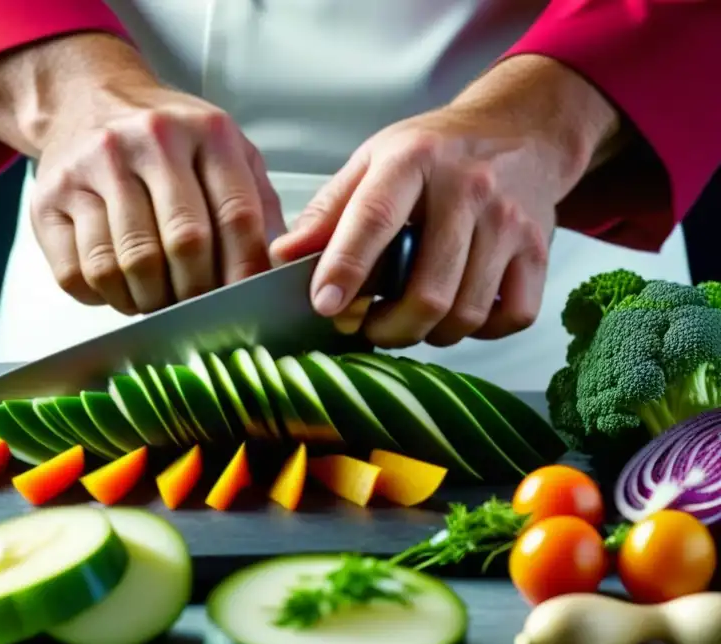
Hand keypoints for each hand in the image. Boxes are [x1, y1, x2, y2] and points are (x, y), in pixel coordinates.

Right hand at [31, 78, 283, 314]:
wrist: (89, 100)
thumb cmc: (167, 140)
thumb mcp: (225, 150)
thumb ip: (256, 204)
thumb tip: (277, 270)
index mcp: (205, 131)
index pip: (236, 216)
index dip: (244, 273)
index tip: (243, 303)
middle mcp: (147, 142)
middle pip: (183, 245)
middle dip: (196, 293)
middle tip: (196, 308)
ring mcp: (92, 168)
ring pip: (126, 266)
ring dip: (147, 301)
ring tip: (156, 298)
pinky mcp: (49, 198)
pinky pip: (78, 273)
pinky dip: (103, 296)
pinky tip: (117, 285)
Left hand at [270, 56, 620, 348]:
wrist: (522, 130)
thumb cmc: (434, 153)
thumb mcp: (373, 161)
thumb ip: (328, 211)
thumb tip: (283, 258)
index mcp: (413, 160)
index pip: (375, 219)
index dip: (346, 268)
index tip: (324, 306)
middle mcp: (468, 188)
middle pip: (426, 289)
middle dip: (387, 327)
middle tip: (367, 328)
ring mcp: (511, 222)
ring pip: (466, 312)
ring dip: (427, 334)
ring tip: (408, 319)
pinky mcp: (540, 251)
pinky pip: (510, 318)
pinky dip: (479, 331)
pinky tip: (457, 312)